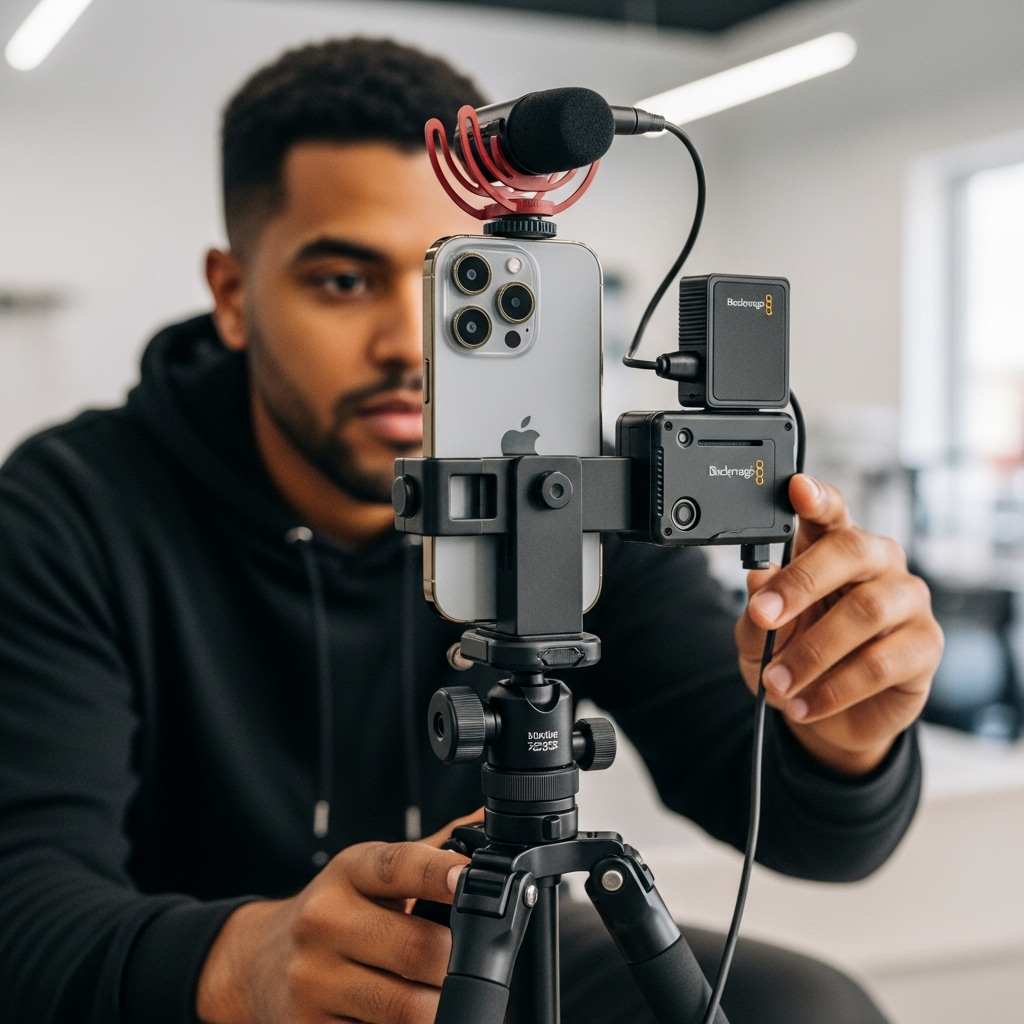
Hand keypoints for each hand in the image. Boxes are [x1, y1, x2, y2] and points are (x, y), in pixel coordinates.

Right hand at [196, 810, 481, 1023]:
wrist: (257, 962)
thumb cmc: (335, 911)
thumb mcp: (370, 871)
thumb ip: (431, 849)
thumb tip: (487, 816)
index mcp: (349, 872)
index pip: (398, 866)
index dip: (437, 873)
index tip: (467, 880)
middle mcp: (326, 921)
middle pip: (418, 949)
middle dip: (457, 961)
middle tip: (477, 962)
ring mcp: (314, 979)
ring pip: (406, 1007)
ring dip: (442, 1007)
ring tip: (456, 997)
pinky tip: (416, 1018)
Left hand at [735, 475, 942, 775]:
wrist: (825, 717)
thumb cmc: (795, 656)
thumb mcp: (759, 634)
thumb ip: (757, 606)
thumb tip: (757, 579)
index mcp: (832, 546)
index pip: (830, 511)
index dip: (816, 497)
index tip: (796, 489)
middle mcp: (876, 563)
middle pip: (850, 550)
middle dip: (800, 584)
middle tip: (763, 617)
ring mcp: (907, 601)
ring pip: (865, 611)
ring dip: (812, 652)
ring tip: (777, 682)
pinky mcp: (925, 646)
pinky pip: (881, 663)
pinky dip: (835, 688)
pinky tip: (805, 704)